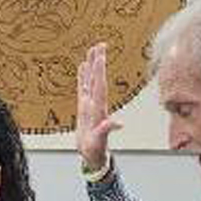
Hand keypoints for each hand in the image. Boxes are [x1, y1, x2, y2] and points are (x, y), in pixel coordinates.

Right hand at [77, 42, 123, 169]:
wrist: (92, 156)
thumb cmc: (95, 150)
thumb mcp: (99, 141)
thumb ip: (107, 130)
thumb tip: (119, 124)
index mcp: (99, 108)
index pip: (99, 85)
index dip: (99, 70)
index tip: (100, 55)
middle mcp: (96, 104)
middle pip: (96, 79)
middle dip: (97, 62)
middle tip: (98, 45)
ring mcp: (90, 105)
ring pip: (90, 81)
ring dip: (91, 66)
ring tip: (91, 51)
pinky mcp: (84, 108)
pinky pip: (83, 88)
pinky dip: (82, 77)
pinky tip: (82, 67)